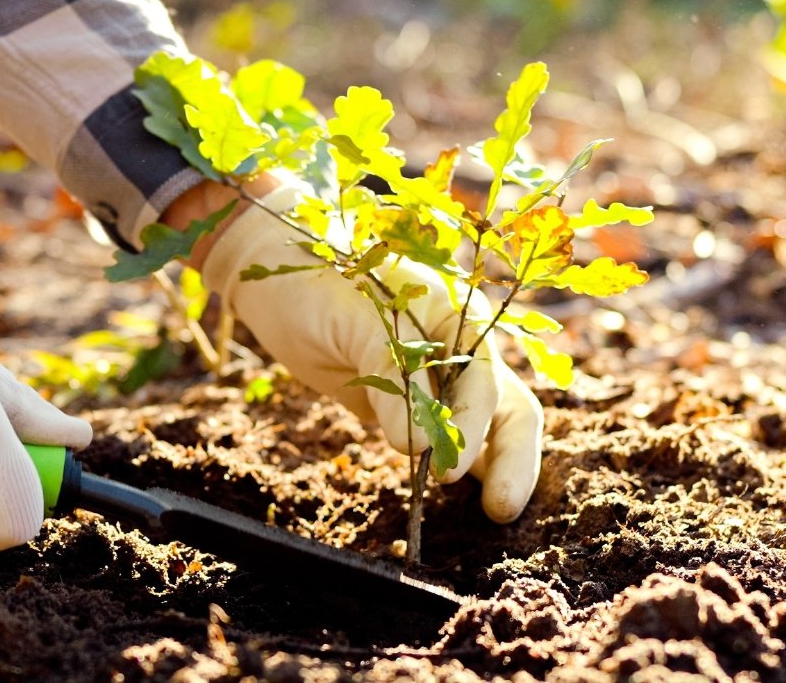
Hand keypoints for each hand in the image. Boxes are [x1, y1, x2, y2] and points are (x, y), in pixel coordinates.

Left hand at [200, 186, 542, 522]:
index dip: (473, 425)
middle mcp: (459, 344)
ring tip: (493, 514)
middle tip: (500, 511)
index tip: (449, 469)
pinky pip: (450, 436)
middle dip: (511, 457)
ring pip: (489, 425)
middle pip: (507, 404)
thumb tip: (421, 446)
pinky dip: (461, 464)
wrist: (274, 270)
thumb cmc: (311, 278)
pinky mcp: (414, 402)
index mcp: (455, 309)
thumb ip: (391, 372)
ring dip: (495, 466)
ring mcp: (440, 375)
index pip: (483, 375)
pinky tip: (464, 502)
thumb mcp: (351, 318)